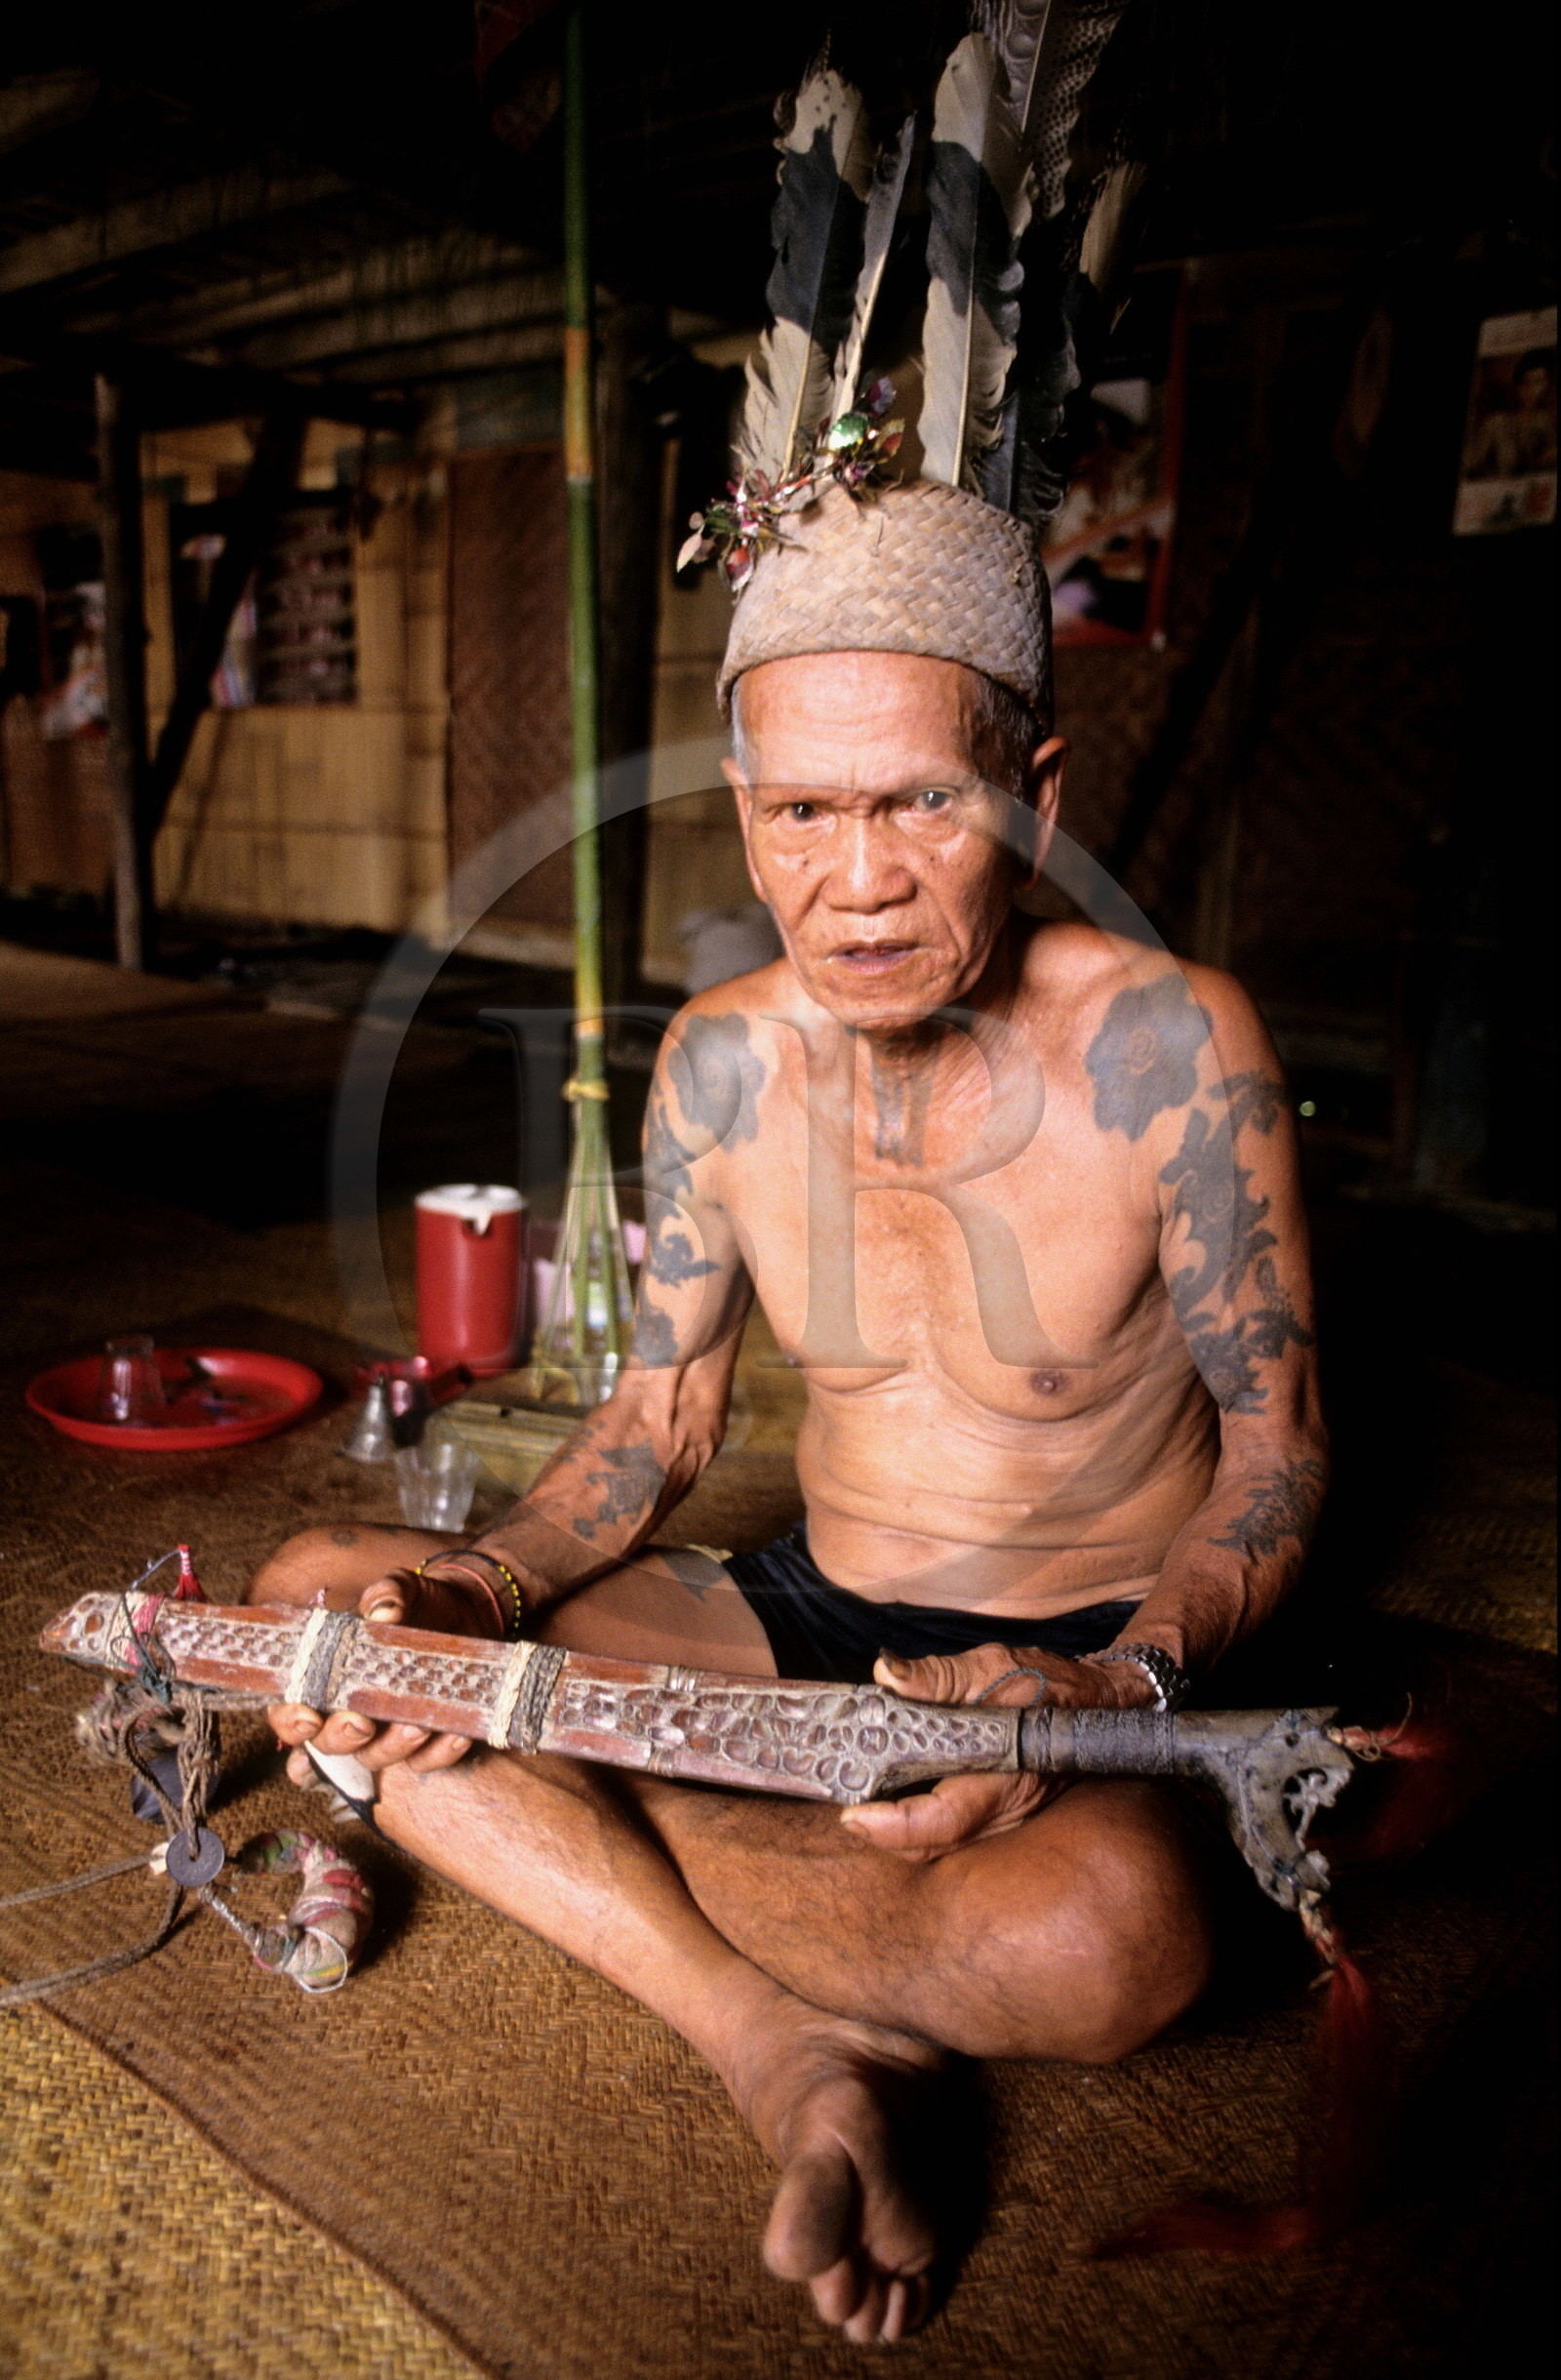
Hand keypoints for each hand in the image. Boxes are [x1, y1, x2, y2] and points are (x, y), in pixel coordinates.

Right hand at [267, 1561, 498, 1778]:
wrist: (465, 1611)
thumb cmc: (417, 1604)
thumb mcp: (402, 1589)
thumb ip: (388, 1594)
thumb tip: (383, 1611)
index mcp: (329, 1677)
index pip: (292, 1712)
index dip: (291, 1721)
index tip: (309, 1715)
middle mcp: (351, 1711)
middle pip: (327, 1744)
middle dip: (339, 1739)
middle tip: (361, 1723)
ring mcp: (387, 1730)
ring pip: (375, 1758)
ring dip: (392, 1747)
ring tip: (416, 1725)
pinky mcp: (428, 1740)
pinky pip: (427, 1762)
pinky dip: (439, 1754)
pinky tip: (456, 1735)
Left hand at [838, 1639, 1156, 1863]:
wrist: (1101, 1703)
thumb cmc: (1050, 1684)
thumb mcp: (995, 1666)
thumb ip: (939, 1676)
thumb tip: (888, 1674)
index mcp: (1000, 1775)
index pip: (941, 1819)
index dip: (892, 1827)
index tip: (851, 1816)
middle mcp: (1003, 1810)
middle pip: (930, 1845)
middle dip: (882, 1834)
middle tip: (843, 1804)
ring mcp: (1004, 1819)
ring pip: (940, 1845)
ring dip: (897, 1832)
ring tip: (861, 1799)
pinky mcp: (1000, 1816)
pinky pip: (953, 1833)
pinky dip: (919, 1823)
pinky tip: (895, 1795)